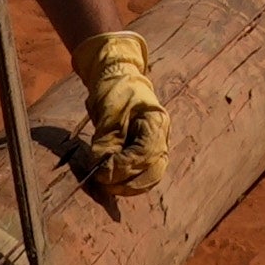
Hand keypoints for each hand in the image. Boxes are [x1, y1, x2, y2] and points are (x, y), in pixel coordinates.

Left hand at [74, 29, 166, 195]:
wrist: (118, 78)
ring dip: (128, 186)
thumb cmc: (115, 91)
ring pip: (150, 176)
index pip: (147, 153)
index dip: (125, 166)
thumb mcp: (109, 114)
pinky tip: (112, 183)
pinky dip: (129, 181)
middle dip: (128, 182)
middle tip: (103, 183)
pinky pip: (143, 173)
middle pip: (153, 171)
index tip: (103, 171)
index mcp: (157, 122)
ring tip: (106, 185)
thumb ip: (107, 141)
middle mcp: (162, 137)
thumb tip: (102, 169)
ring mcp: (157, 145)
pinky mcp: (146, 152)